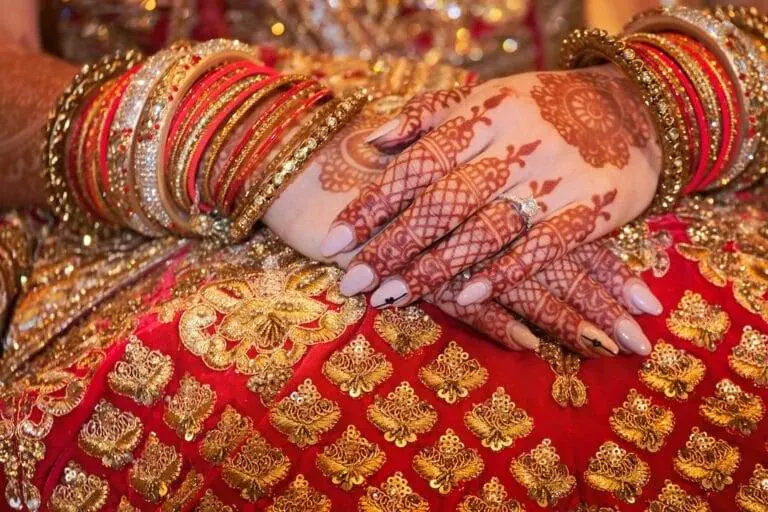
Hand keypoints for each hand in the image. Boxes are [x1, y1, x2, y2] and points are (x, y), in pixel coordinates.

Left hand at [319, 65, 663, 354]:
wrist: (635, 107)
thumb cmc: (544, 108)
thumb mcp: (488, 97)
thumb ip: (428, 118)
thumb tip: (369, 143)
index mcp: (486, 112)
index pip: (418, 163)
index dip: (373, 203)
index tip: (335, 240)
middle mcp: (518, 143)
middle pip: (444, 201)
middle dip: (393, 245)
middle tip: (353, 282)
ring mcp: (558, 176)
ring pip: (485, 228)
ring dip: (435, 267)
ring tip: (392, 297)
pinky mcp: (594, 206)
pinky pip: (542, 246)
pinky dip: (502, 273)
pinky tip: (465, 298)